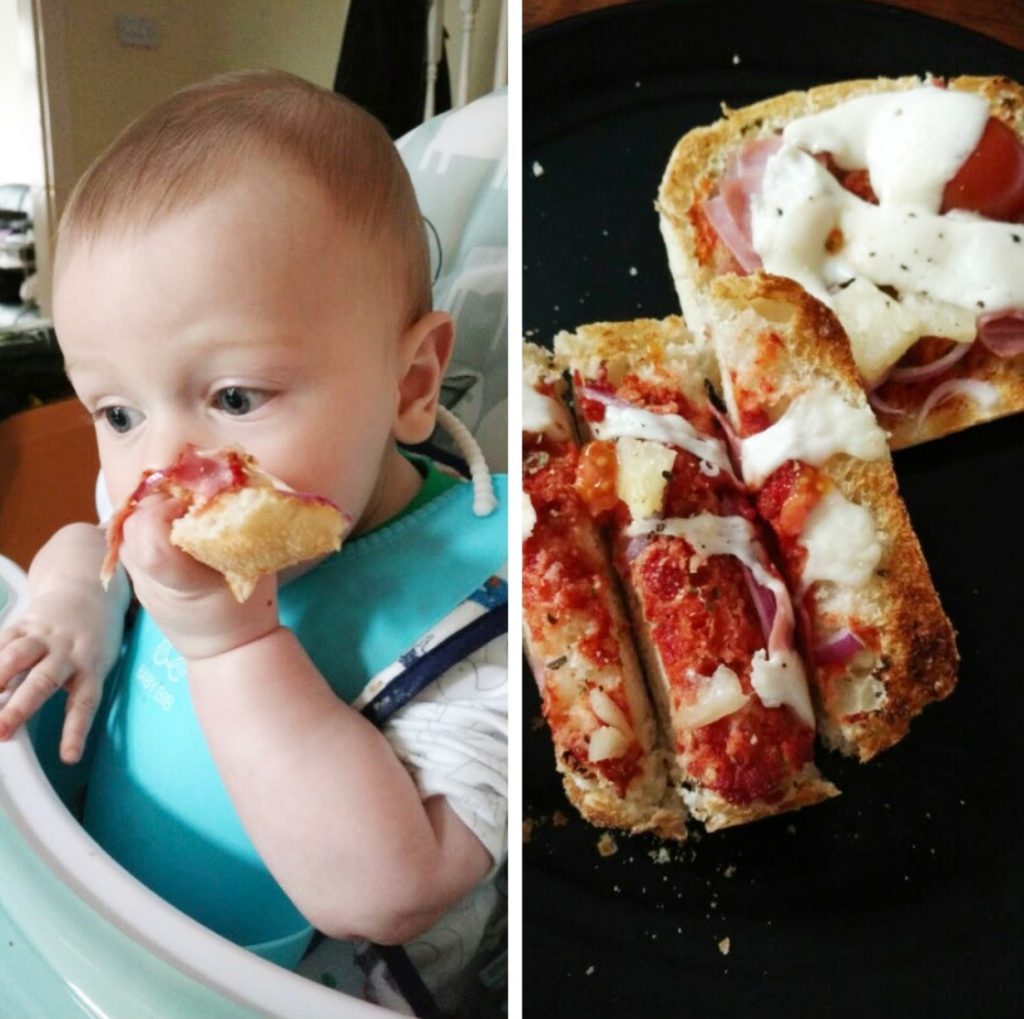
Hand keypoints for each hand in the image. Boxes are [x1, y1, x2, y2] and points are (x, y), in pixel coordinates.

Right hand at [0, 584, 122, 762]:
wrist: (90, 590)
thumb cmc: (91, 641)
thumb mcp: (93, 665)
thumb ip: (70, 692)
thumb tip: (37, 727)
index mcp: (91, 668)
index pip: (84, 703)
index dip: (75, 731)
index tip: (69, 758)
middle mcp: (67, 653)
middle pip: (44, 681)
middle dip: (19, 708)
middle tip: (1, 731)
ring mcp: (43, 637)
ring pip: (17, 656)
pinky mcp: (22, 624)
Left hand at [118, 492, 279, 660]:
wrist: (226, 650)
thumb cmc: (246, 609)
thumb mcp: (252, 566)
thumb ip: (237, 526)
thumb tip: (227, 482)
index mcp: (177, 580)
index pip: (149, 527)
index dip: (171, 505)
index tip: (199, 505)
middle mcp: (148, 579)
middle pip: (133, 521)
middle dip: (163, 503)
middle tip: (193, 505)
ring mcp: (136, 580)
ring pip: (127, 526)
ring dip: (156, 512)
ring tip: (185, 517)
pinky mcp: (135, 577)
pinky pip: (132, 538)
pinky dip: (151, 525)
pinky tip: (175, 531)